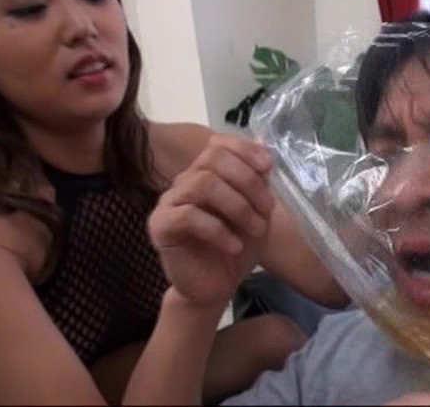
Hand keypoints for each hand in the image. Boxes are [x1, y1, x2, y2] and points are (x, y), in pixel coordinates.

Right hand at [148, 133, 275, 306]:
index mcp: (206, 173)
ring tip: (256, 229)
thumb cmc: (236, 247)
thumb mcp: (257, 212)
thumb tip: (265, 145)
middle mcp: (185, 181)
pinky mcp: (161, 226)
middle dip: (248, 181)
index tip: (268, 167)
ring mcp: (169, 202)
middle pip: (213, 158)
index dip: (245, 149)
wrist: (214, 287)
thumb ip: (259, 182)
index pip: (218, 143)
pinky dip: (219, 230)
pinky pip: (189, 216)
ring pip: (204, 184)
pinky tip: (234, 245)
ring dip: (238, 206)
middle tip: (268, 209)